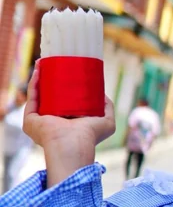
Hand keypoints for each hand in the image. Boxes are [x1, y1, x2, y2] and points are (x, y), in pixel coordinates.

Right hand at [24, 62, 115, 185]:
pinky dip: (34, 83)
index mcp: (67, 124)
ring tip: (44, 62)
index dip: (64, 87)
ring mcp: (40, 121)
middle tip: (54, 64)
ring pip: (39, 95)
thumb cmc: (91, 136)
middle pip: (49, 97)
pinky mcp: (30, 120)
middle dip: (50, 80)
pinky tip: (40, 70)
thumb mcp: (107, 121)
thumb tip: (102, 94)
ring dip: (40, 78)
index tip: (66, 72)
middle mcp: (52, 123)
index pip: (64, 103)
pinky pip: (32, 98)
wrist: (73, 144)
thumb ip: (108, 107)